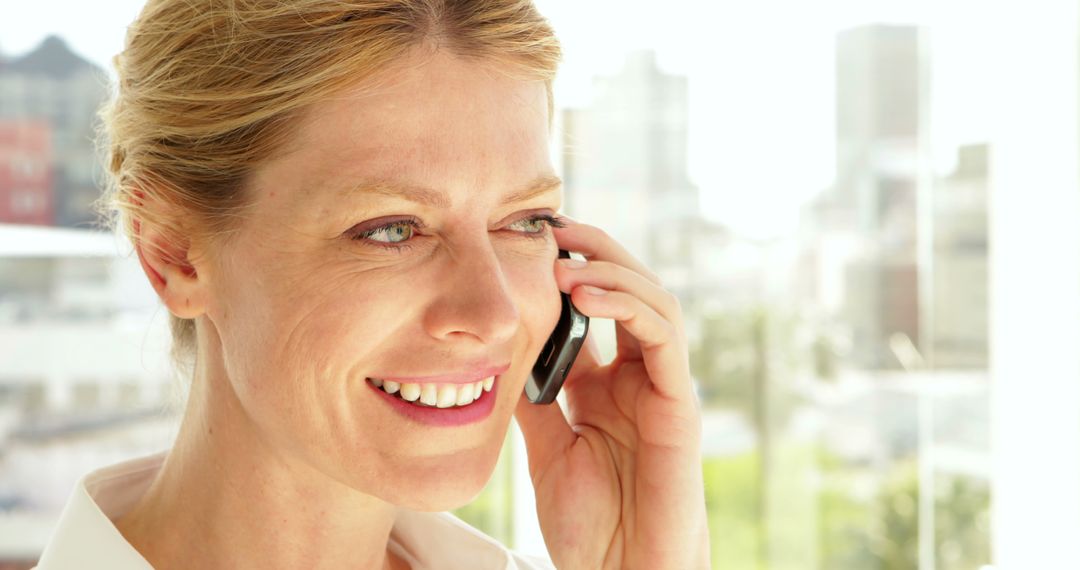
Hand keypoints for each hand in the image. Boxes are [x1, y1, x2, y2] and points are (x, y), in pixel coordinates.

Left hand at [513, 217, 710, 569]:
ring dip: (612, 271)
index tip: (525, 243)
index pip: (594, 310)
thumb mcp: (545, 447)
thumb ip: (533, 397)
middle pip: (629, 292)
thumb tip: (498, 347)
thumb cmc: (590, 522)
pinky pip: (665, 338)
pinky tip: (589, 294)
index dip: (567, 272)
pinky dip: (630, 306)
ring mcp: (662, 387)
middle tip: (552, 227)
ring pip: (654, 302)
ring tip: (566, 259)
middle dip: (595, 253)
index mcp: (606, 386)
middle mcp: (638, 378)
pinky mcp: (680, 403)